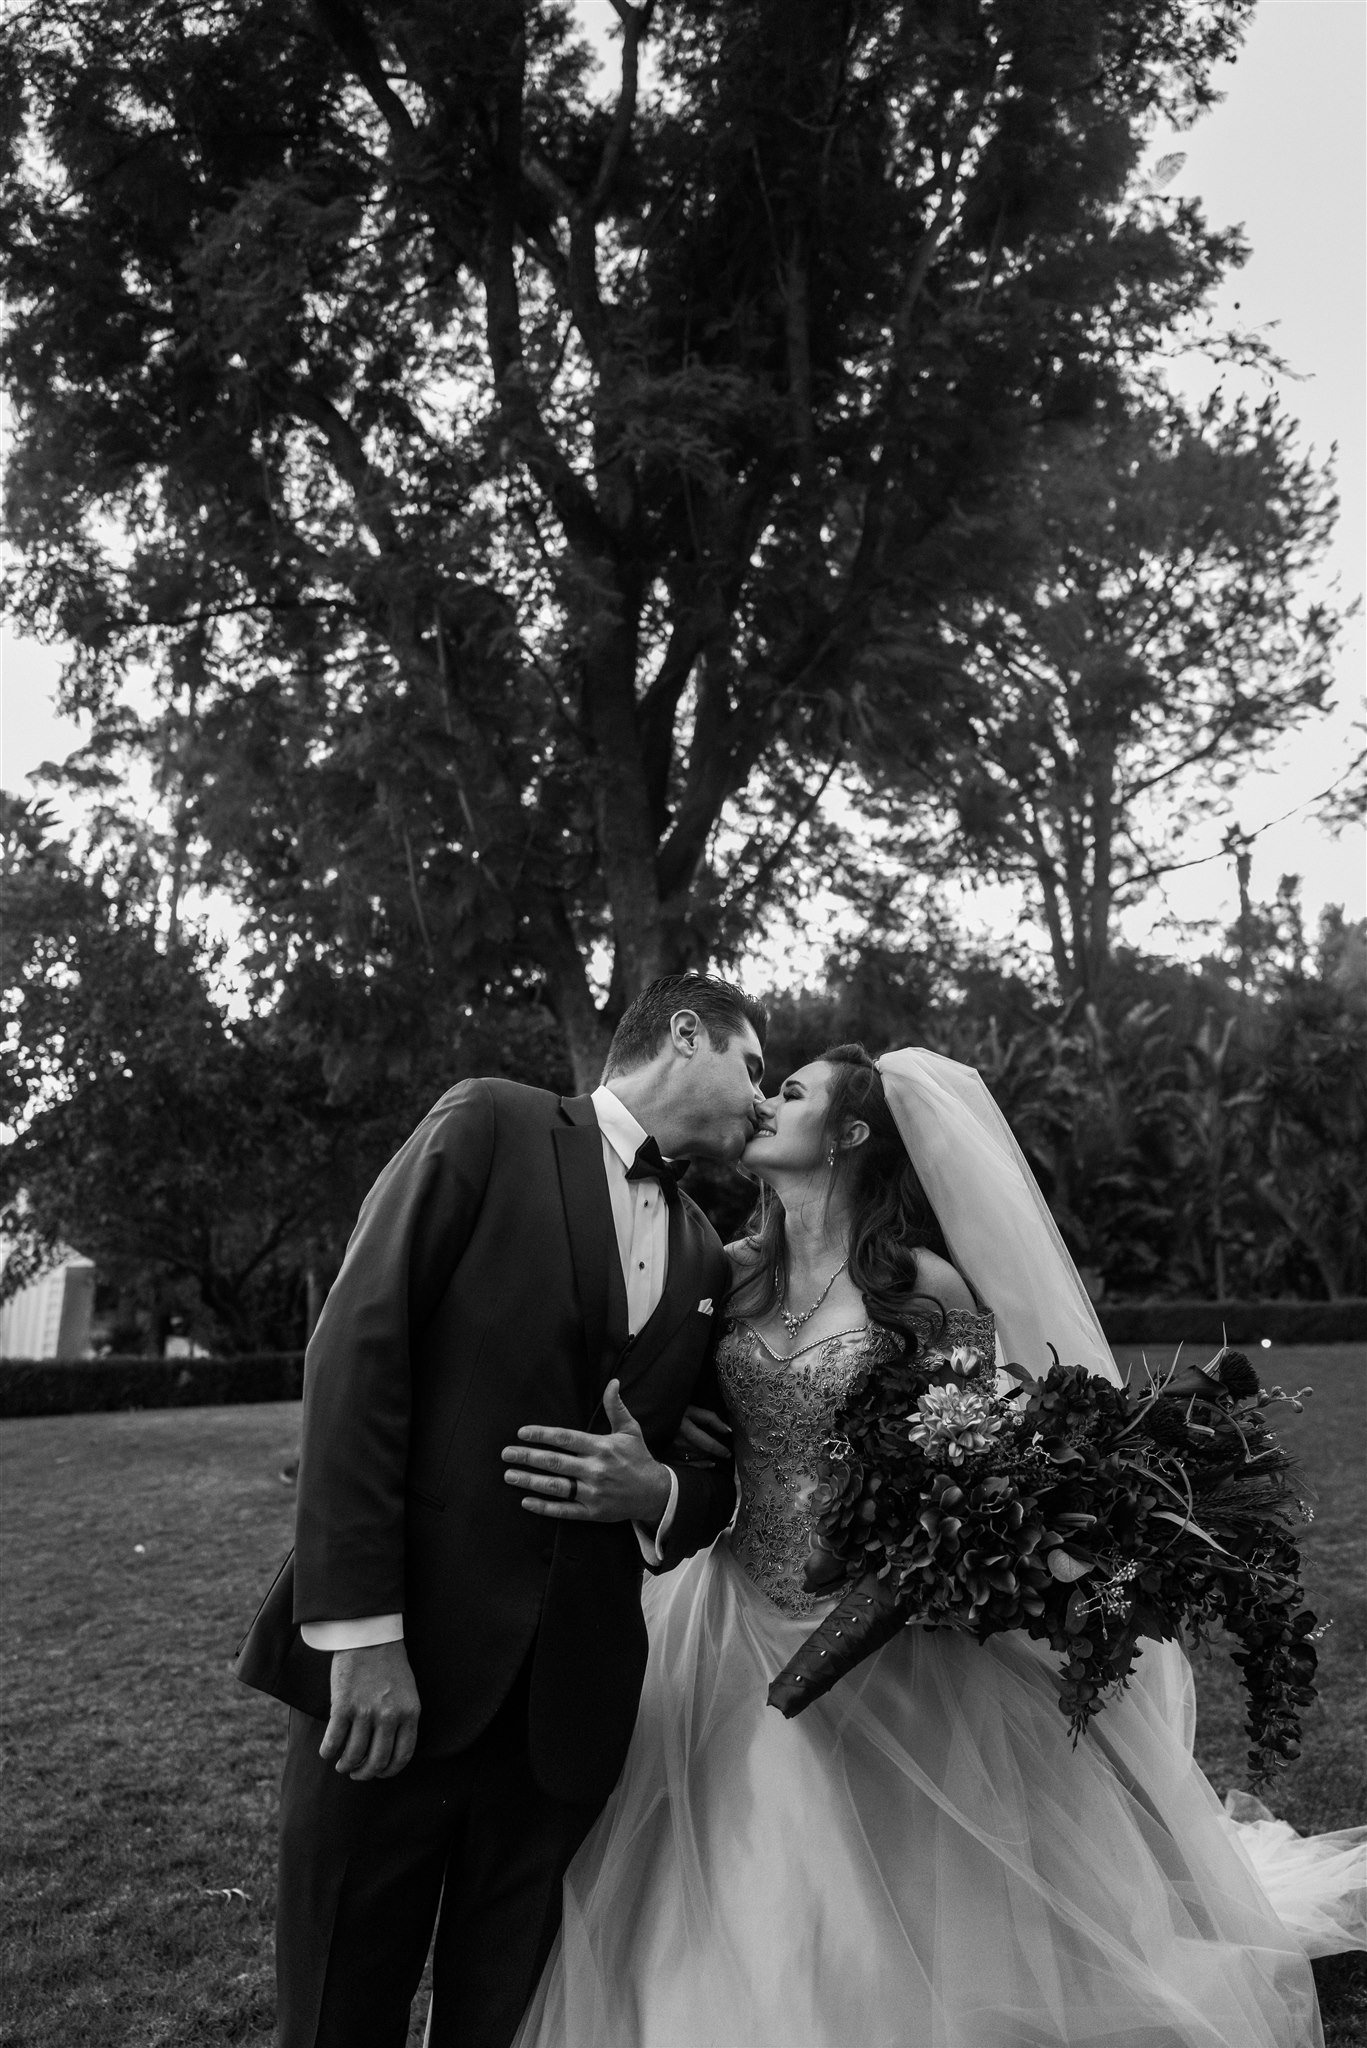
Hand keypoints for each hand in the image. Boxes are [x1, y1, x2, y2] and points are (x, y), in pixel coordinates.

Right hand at [318, 1640, 420, 1780]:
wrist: (370, 1635)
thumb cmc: (389, 1664)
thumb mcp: (408, 1692)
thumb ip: (402, 1720)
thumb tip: (389, 1752)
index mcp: (410, 1713)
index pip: (402, 1756)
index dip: (388, 1771)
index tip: (379, 1773)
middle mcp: (389, 1716)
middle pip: (376, 1762)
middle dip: (364, 1774)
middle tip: (357, 1773)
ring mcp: (365, 1712)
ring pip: (353, 1755)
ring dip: (345, 1765)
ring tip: (342, 1764)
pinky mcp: (343, 1706)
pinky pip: (333, 1741)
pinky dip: (328, 1751)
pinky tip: (327, 1751)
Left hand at [502, 1379, 670, 1524]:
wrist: (655, 1493)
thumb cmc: (639, 1458)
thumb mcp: (630, 1430)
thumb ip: (616, 1407)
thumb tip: (612, 1382)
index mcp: (602, 1447)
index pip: (566, 1438)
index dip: (542, 1435)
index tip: (522, 1433)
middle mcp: (595, 1470)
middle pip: (555, 1462)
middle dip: (528, 1457)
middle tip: (506, 1453)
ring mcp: (593, 1493)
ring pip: (556, 1486)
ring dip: (530, 1481)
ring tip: (509, 1475)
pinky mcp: (593, 1513)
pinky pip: (564, 1511)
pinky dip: (544, 1507)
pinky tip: (526, 1501)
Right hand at [670, 1404, 732, 1462]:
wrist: (653, 1416)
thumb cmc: (675, 1411)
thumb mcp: (692, 1409)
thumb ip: (710, 1418)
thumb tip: (728, 1431)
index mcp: (685, 1428)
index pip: (707, 1443)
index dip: (720, 1449)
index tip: (729, 1452)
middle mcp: (678, 1442)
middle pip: (702, 1452)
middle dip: (714, 1453)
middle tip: (725, 1453)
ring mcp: (672, 1451)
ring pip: (696, 1458)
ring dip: (708, 1457)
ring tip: (716, 1456)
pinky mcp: (668, 1456)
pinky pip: (687, 1465)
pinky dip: (700, 1465)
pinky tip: (710, 1464)